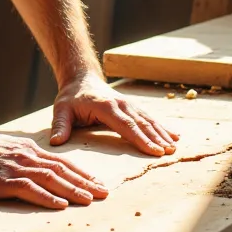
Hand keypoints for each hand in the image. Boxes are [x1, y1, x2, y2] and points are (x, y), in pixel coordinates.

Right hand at [0, 125, 107, 209]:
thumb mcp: (3, 150)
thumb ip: (19, 158)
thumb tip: (32, 169)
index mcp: (27, 151)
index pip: (60, 162)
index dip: (81, 173)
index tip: (97, 182)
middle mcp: (26, 157)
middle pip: (62, 170)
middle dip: (85, 182)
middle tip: (105, 193)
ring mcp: (15, 168)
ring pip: (51, 179)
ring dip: (73, 189)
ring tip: (90, 199)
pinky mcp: (2, 181)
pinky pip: (29, 189)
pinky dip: (47, 197)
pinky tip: (60, 204)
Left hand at [50, 70, 179, 156]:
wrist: (80, 78)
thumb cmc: (71, 98)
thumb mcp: (61, 110)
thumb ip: (60, 125)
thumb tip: (56, 142)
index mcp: (105, 107)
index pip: (125, 125)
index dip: (140, 138)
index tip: (153, 150)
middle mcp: (121, 104)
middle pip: (141, 123)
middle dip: (156, 138)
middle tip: (169, 152)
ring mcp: (128, 104)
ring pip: (148, 120)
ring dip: (162, 133)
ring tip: (174, 146)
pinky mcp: (132, 107)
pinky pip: (149, 117)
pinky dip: (162, 127)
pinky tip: (174, 136)